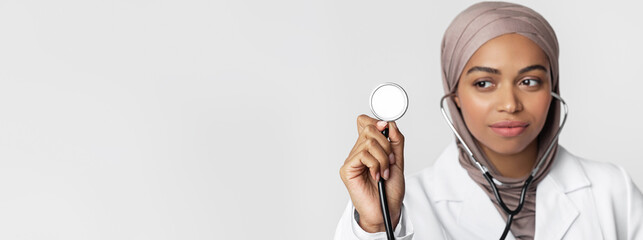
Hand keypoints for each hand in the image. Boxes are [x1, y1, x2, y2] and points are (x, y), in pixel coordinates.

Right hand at [339, 114, 405, 232]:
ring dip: (383, 158)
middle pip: (369, 129)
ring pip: (369, 143)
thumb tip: (389, 124)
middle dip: (386, 144)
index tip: (387, 130)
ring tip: (384, 172)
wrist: (387, 211)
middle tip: (390, 161)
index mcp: (369, 148)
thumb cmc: (390, 191)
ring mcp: (352, 160)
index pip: (365, 122)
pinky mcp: (347, 170)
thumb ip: (396, 141)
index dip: (377, 121)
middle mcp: (359, 152)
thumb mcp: (399, 161)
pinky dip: (375, 165)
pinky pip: (363, 155)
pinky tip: (376, 176)